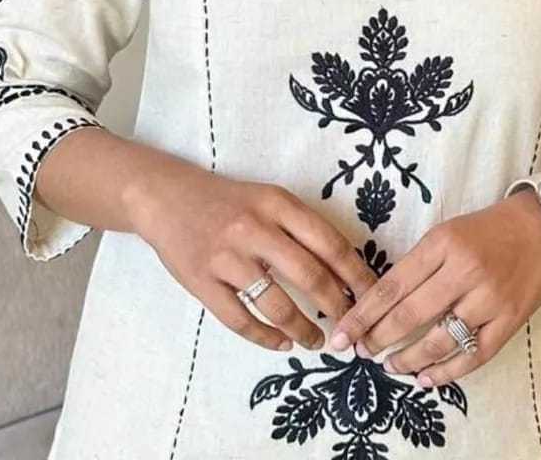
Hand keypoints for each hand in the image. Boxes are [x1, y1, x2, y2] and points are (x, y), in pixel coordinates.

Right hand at [129, 162, 378, 353]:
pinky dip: (266, 337)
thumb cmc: (229, 201)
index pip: (330, 243)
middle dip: (337, 308)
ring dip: (304, 329)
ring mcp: (227, 257)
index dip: (356, 275)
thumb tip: (344, 273)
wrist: (167, 198)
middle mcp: (255, 228)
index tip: (373, 297)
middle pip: (310, 276)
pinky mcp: (202, 282)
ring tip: (317, 340)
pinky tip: (281, 342)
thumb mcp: (269, 200)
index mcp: (278, 204)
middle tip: (350, 328)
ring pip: (277, 304)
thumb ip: (302, 229)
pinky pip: (240, 320)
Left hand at [325, 190, 540, 388]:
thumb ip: (418, 265)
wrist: (540, 229)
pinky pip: (473, 356)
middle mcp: (464, 271)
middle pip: (410, 314)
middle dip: (378, 338)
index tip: (342, 334)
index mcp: (442, 244)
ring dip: (408, 359)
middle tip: (361, 352)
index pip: (392, 285)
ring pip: (439, 340)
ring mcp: (489, 299)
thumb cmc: (485, 230)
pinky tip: (426, 378)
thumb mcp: (446, 233)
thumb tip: (382, 304)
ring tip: (391, 366)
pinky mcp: (509, 321)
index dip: (363, 314)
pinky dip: (446, 372)